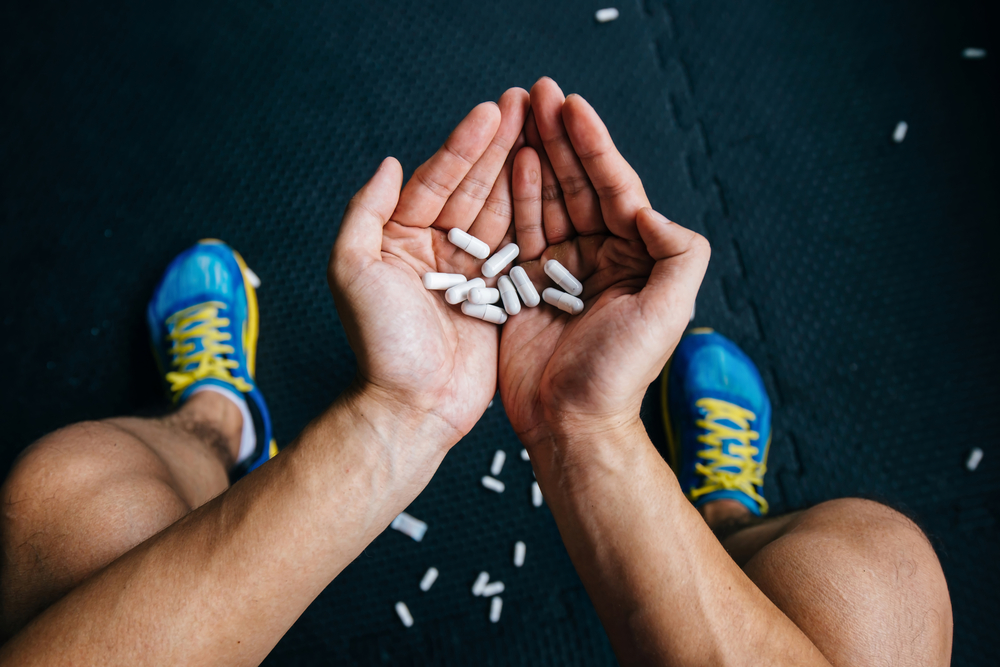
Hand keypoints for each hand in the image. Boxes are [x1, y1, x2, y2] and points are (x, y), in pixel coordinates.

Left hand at [329, 88, 528, 446]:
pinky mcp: (496, 295)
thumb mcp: (352, 269)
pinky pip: (518, 248)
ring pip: (500, 211)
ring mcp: (468, 272)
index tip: (492, 111)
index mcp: (400, 238)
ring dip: (521, 171)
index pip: (437, 180)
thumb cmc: (380, 342)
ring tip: (547, 132)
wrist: (414, 405)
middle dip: (500, 146)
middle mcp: (435, 249)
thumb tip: (388, 162)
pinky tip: (554, 187)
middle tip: (529, 105)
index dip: (464, 145)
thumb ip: (365, 212)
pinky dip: (536, 218)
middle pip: (473, 188)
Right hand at [499, 78, 710, 449]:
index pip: (615, 189)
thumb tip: (652, 208)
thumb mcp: (668, 310)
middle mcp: (598, 257)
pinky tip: (508, 163)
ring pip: (546, 200)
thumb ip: (678, 254)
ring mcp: (560, 269)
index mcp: (634, 257)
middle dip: (560, 137)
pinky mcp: (524, 284)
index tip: (574, 106)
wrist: (570, 421)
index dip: (595, 146)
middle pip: (578, 185)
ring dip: (534, 155)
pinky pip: (518, 231)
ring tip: (518, 113)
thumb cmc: (620, 373)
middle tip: (539, 92)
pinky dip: (513, 196)